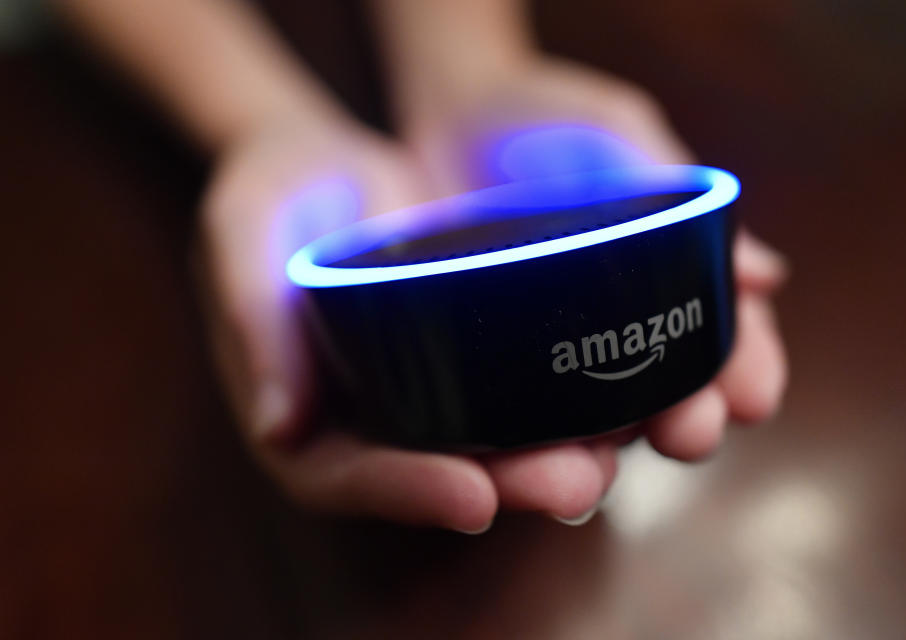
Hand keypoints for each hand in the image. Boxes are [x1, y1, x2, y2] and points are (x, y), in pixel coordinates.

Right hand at [198, 110, 627, 530]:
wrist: (334, 154)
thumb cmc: (276, 189)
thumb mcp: (244, 229)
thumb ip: (254, 317)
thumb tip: (279, 428)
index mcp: (307, 413)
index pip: (349, 476)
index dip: (409, 493)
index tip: (473, 498)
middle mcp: (376, 417)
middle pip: (444, 473)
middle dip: (512, 482)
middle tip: (575, 483)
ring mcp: (434, 387)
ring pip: (502, 440)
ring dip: (566, 451)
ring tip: (622, 447)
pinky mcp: (481, 349)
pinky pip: (534, 383)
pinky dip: (584, 391)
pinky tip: (640, 388)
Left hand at [399, 56, 788, 462]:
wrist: (454, 112)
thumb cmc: (553, 122)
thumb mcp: (623, 141)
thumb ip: (682, 197)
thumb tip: (767, 277)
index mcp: (669, 288)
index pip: (724, 341)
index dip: (745, 370)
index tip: (754, 394)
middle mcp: (617, 335)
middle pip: (663, 397)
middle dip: (684, 421)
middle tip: (689, 433)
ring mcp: (550, 354)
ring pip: (586, 424)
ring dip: (598, 456)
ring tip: (601, 473)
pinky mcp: (481, 361)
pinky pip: (502, 413)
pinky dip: (512, 443)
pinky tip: (516, 462)